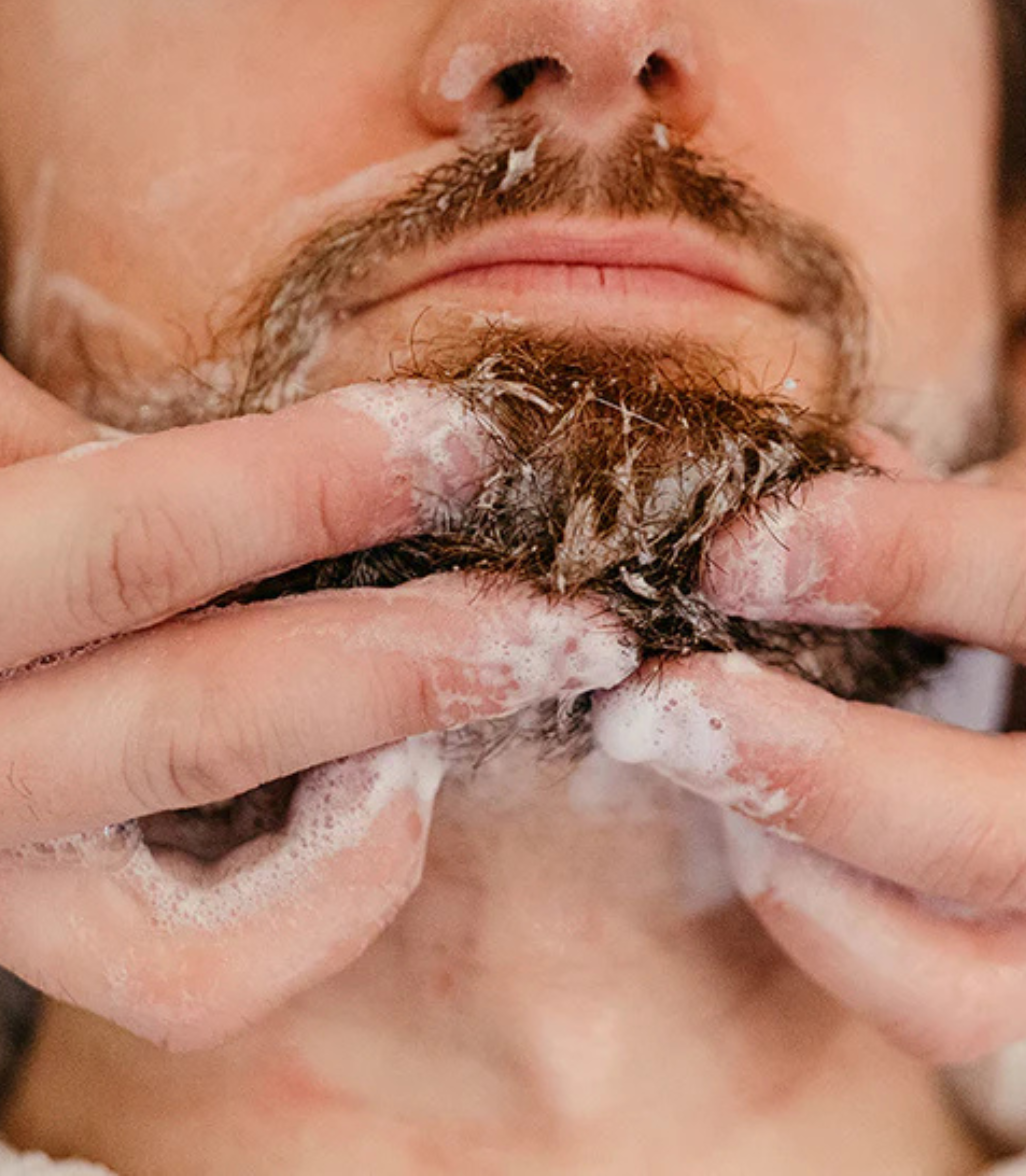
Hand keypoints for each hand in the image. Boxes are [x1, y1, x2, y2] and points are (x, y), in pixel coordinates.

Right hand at [0, 360, 636, 1048]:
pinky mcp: (46, 940)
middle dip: (415, 665)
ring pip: (199, 917)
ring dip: (380, 809)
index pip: (138, 545)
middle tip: (573, 626)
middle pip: (202, 728)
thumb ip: (116, 454)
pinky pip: (196, 978)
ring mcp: (2, 878)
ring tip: (477, 708)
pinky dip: (321, 903)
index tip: (462, 442)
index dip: (313, 487)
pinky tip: (385, 796)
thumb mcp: (6, 446)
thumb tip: (339, 446)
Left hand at [594, 402, 1025, 1066]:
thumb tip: (831, 464)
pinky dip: (822, 926)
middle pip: (997, 835)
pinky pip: (933, 1000)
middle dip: (810, 773)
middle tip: (658, 704)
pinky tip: (746, 827)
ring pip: (956, 974)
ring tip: (689, 763)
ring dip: (791, 868)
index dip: (896, 558)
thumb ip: (979, 490)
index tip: (734, 551)